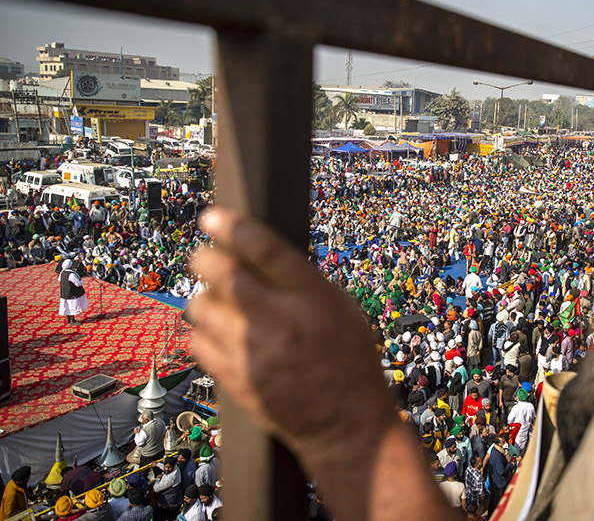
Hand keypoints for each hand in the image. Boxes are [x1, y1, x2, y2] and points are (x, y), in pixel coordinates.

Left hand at [189, 208, 395, 459]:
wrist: (347, 424)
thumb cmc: (348, 359)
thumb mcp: (340, 308)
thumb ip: (302, 281)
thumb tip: (254, 251)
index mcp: (313, 298)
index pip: (264, 248)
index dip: (232, 226)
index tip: (212, 216)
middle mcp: (282, 322)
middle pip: (224, 274)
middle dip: (204, 257)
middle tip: (202, 255)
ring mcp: (255, 353)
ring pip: (202, 306)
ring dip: (203, 296)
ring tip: (215, 300)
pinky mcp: (236, 380)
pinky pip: (198, 342)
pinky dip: (202, 332)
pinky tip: (218, 333)